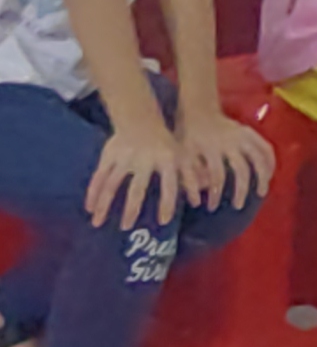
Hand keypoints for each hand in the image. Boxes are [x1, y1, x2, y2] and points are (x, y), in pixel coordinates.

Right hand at [84, 118, 184, 232]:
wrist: (141, 119)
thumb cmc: (164, 143)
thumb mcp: (181, 156)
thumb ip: (190, 178)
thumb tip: (197, 202)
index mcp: (167, 161)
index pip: (170, 185)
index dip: (168, 203)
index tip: (163, 221)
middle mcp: (145, 160)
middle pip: (137, 188)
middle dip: (131, 209)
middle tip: (126, 227)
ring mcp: (124, 158)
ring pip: (112, 184)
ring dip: (105, 204)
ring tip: (98, 223)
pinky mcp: (109, 155)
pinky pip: (99, 176)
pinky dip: (93, 192)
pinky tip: (89, 208)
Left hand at [176, 109, 273, 211]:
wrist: (198, 110)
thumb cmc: (187, 136)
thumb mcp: (182, 156)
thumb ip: (189, 177)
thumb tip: (196, 200)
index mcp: (210, 148)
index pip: (215, 176)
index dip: (214, 194)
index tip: (211, 207)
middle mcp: (229, 142)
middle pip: (242, 169)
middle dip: (242, 189)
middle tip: (239, 205)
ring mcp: (242, 135)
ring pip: (259, 158)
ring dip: (262, 176)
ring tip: (261, 191)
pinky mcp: (249, 131)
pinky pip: (266, 147)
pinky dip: (270, 161)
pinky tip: (269, 173)